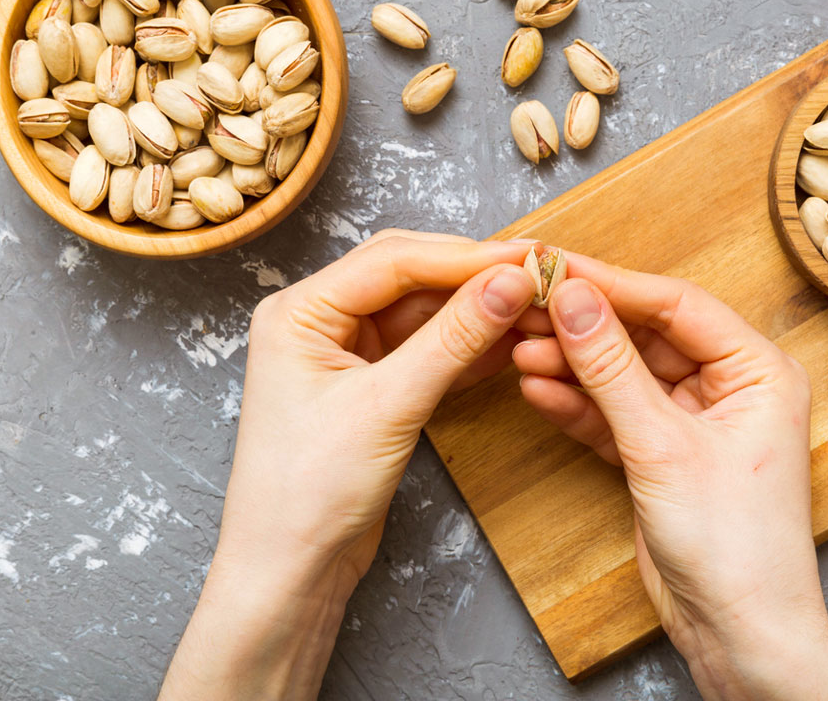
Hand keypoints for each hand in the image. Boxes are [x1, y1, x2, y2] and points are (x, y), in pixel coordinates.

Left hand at [160, 231, 536, 700]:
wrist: (291, 571)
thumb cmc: (308, 494)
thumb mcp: (389, 406)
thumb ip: (453, 339)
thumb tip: (510, 284)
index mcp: (299, 311)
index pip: (393, 261)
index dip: (465, 257)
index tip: (526, 260)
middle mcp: (317, 320)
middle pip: (409, 275)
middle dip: (472, 276)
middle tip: (536, 276)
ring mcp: (343, 352)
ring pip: (422, 311)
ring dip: (475, 311)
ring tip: (532, 309)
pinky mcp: (370, 385)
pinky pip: (425, 348)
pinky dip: (465, 346)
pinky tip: (507, 343)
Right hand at [513, 255, 827, 700]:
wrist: (739, 632)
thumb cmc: (735, 545)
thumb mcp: (663, 446)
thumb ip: (612, 369)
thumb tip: (573, 299)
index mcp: (758, 370)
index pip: (676, 305)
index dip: (612, 283)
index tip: (555, 267)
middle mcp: (731, 387)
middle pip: (645, 336)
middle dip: (585, 326)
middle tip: (526, 305)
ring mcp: (695, 422)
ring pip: (624, 376)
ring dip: (573, 364)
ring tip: (518, 348)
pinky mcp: (664, 455)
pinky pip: (615, 415)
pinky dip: (578, 404)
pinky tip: (537, 387)